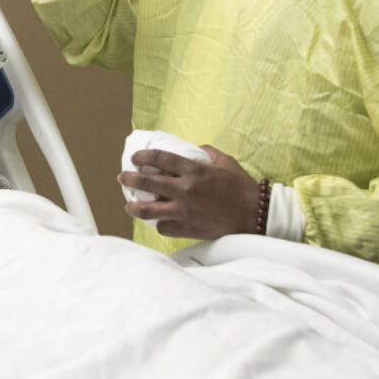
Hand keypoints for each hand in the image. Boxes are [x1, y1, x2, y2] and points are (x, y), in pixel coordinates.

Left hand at [117, 145, 261, 238]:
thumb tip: (192, 150)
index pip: (160, 159)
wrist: (254, 214)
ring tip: (129, 206)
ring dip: (134, 207)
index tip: (135, 159)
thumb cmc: (241, 186)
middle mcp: (185, 189)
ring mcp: (184, 210)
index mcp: (193, 170)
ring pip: (148, 210)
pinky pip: (164, 227)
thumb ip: (205, 153)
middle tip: (123, 177)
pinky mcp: (188, 228)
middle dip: (130, 178)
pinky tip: (158, 221)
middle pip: (147, 182)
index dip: (143, 157)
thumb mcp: (224, 161)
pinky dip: (160, 224)